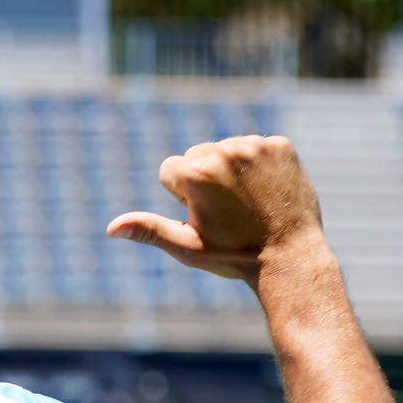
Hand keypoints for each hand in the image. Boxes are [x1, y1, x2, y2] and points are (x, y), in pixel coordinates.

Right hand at [105, 135, 324, 283]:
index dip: (183, 197)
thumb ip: (148, 229)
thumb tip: (111, 228)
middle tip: (229, 211)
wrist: (291, 257)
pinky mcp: (280, 146)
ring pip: (227, 150)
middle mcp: (224, 151)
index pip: (169, 170)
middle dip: (205, 179)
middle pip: (197, 156)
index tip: (207, 216)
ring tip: (250, 202)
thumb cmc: (233, 255)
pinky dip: (259, 166)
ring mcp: (256, 145)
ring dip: (232, 171)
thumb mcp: (186, 246)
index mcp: (195, 173)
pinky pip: (257, 147)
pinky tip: (267, 191)